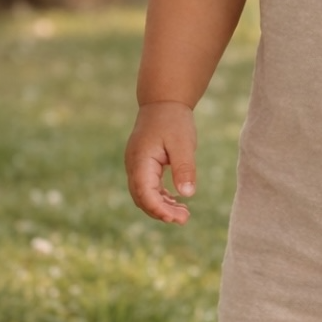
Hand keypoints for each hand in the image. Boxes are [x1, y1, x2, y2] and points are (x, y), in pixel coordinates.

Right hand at [125, 101, 196, 223]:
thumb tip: (187, 195)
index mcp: (140, 161)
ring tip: (184, 214)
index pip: (145, 193)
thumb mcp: (183, 144)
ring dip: (161, 207)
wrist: (163, 102)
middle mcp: (134, 166)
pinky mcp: (143, 166)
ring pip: (144, 195)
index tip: (176, 219)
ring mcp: (136, 166)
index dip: (159, 210)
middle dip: (161, 212)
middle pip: (142, 199)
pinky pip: (148, 188)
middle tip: (185, 219)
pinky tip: (176, 202)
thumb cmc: (174, 121)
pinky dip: (160, 198)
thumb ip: (184, 168)